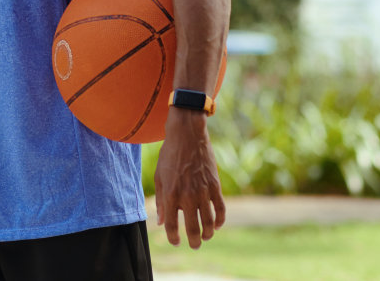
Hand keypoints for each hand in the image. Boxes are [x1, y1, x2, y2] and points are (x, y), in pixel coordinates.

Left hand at [154, 109, 224, 248]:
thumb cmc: (170, 155)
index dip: (173, 238)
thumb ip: (161, 201)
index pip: (172, 225)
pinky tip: (216, 225)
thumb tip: (161, 222)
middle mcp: (187, 195)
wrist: (187, 134)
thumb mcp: (159, 176)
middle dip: (193, 241)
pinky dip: (220, 220)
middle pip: (192, 228)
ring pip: (209, 221)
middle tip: (194, 245)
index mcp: (171, 194)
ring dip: (207, 233)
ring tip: (205, 237)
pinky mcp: (215, 185)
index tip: (176, 242)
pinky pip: (221, 209)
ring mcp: (203, 191)